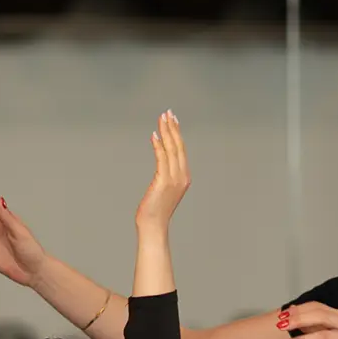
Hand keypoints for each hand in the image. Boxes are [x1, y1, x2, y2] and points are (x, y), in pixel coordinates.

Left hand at [135, 109, 188, 231]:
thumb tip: (160, 168)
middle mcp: (182, 176)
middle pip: (178, 146)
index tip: (172, 120)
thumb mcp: (163, 191)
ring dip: (166, 132)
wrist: (153, 226)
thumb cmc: (154, 211)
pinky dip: (158, 145)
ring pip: (171, 149)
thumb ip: (164, 178)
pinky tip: (154, 135)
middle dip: (173, 128)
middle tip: (167, 112)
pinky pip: (161, 158)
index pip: (181, 150)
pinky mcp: (163, 181)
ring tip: (161, 118)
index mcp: (184, 177)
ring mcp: (174, 179)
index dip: (177, 133)